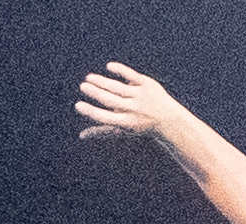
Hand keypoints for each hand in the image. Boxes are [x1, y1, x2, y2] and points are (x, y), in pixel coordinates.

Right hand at [74, 61, 189, 140]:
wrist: (168, 119)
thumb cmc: (140, 125)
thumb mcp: (122, 129)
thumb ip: (101, 131)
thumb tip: (81, 135)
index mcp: (126, 123)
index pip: (105, 117)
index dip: (91, 112)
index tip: (78, 105)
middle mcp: (133, 109)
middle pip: (110, 99)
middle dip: (95, 92)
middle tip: (83, 86)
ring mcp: (141, 96)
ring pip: (117, 87)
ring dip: (101, 81)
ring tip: (89, 78)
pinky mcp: (147, 84)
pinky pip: (131, 75)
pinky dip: (120, 70)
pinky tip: (109, 66)